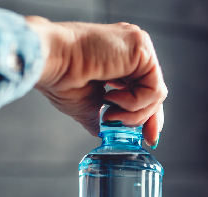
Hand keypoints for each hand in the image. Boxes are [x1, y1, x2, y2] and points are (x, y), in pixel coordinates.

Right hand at [25, 17, 166, 146]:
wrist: (51, 61)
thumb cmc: (60, 77)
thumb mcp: (86, 105)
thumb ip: (102, 116)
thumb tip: (105, 132)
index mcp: (119, 58)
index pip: (145, 89)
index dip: (148, 116)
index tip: (149, 139)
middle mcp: (131, 49)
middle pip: (153, 92)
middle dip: (146, 119)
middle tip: (136, 135)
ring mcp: (138, 46)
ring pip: (156, 94)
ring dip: (133, 114)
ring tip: (108, 113)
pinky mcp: (141, 47)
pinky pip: (154, 89)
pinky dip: (135, 103)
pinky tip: (111, 98)